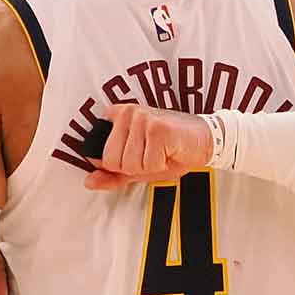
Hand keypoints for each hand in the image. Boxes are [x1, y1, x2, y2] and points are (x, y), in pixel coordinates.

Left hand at [83, 104, 212, 190]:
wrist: (205, 140)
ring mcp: (142, 118)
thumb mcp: (139, 164)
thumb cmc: (172, 151)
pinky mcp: (157, 129)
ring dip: (149, 167)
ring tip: (162, 153)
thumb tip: (89, 182)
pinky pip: (147, 164)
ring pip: (130, 165)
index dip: (123, 166)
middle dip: (135, 168)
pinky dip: (161, 166)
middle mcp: (127, 112)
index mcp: (118, 116)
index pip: (103, 157)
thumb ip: (113, 173)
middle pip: (113, 161)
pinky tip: (170, 152)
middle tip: (153, 155)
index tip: (139, 155)